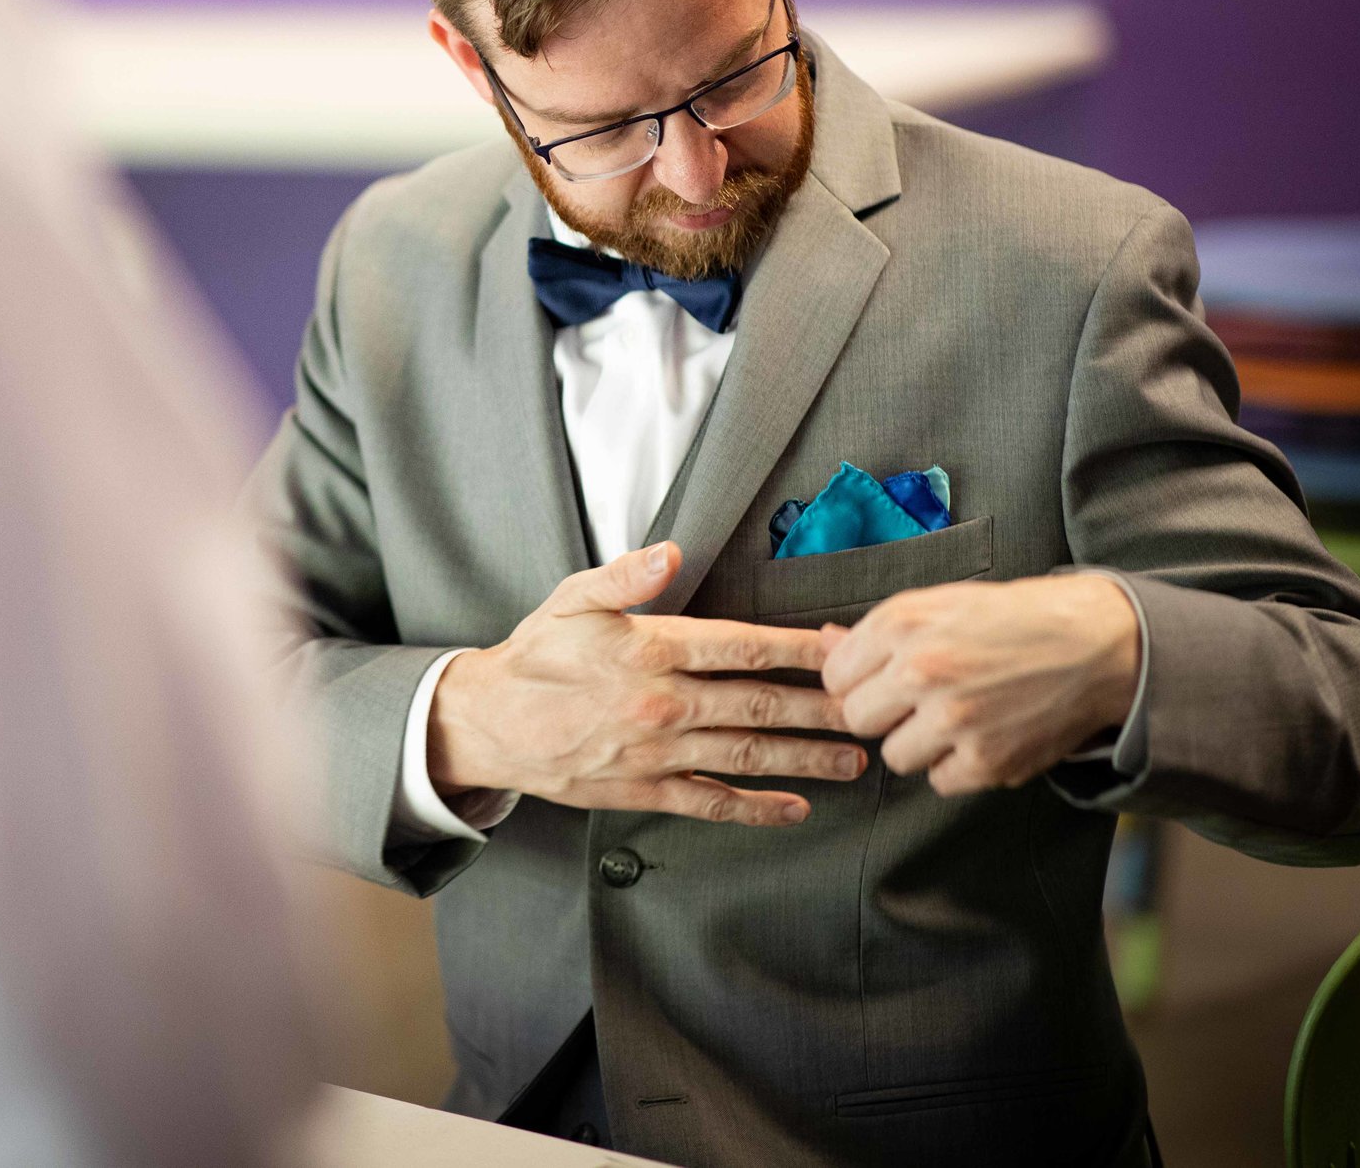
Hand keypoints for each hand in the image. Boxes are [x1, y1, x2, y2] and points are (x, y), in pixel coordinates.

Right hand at [428, 543, 864, 824]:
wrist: (488, 724)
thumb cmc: (535, 655)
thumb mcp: (571, 598)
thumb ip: (625, 575)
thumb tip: (670, 552)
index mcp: (651, 650)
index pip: (743, 646)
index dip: (799, 647)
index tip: (842, 647)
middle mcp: (662, 704)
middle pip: (760, 703)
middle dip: (823, 707)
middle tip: (871, 709)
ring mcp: (657, 753)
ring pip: (748, 754)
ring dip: (807, 757)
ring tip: (854, 760)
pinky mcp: (645, 790)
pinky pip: (712, 801)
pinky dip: (757, 808)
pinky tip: (795, 808)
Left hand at [818, 575, 1140, 796]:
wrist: (1096, 644)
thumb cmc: (1012, 618)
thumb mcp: (940, 603)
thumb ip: (876, 630)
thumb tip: (821, 644)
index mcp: (903, 623)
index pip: (834, 675)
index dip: (856, 678)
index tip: (880, 677)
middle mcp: (922, 671)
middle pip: (856, 719)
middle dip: (881, 712)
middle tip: (916, 699)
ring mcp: (954, 720)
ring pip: (896, 755)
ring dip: (919, 741)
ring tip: (956, 714)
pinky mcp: (987, 762)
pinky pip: (939, 781)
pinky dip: (957, 766)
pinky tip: (982, 735)